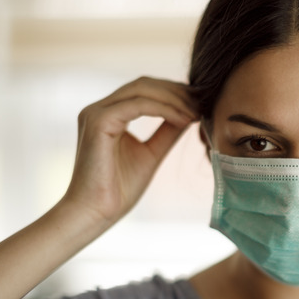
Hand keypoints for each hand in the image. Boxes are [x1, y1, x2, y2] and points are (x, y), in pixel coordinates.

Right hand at [61, 77, 197, 224]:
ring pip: (142, 90)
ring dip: (174, 99)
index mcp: (108, 115)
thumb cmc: (118, 191)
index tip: (200, 103)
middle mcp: (98, 108)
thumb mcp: (151, 154)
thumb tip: (190, 114)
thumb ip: (167, 132)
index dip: (174, 93)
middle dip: (177, 91)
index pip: (144, 91)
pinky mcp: (98, 121)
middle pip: (144, 84)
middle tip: (203, 103)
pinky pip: (138, 104)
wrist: (95, 213)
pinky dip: (164, 109)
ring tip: (197, 112)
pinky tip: (184, 120)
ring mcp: (95, 112)